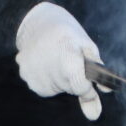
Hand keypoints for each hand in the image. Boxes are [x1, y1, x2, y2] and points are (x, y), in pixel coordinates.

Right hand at [15, 2, 103, 119]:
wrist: (38, 21)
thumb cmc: (67, 32)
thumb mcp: (87, 46)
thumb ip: (96, 75)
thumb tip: (99, 104)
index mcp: (68, 57)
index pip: (81, 87)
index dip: (88, 87)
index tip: (89, 81)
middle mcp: (49, 67)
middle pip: (69, 88)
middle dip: (75, 80)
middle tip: (71, 61)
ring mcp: (35, 72)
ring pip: (57, 90)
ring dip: (62, 80)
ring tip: (58, 59)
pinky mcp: (25, 75)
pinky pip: (43, 87)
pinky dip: (49, 80)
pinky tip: (47, 63)